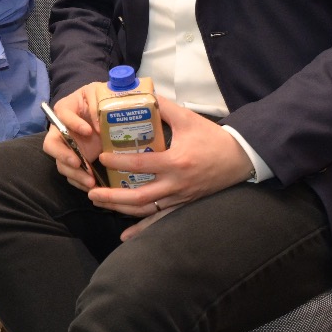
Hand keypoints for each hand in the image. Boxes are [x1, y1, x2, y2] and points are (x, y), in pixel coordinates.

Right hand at [44, 84, 104, 191]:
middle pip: (51, 145)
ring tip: (91, 182)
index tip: (89, 131)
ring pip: (61, 164)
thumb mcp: (100, 94)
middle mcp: (60, 130)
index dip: (72, 123)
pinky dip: (80, 182)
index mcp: (65, 109)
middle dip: (63, 155)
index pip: (61, 115)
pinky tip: (93, 187)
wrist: (107, 113)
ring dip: (74, 173)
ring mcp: (67, 148)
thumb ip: (98, 105)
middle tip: (78, 162)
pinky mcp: (76, 160)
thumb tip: (99, 127)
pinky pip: (72, 174)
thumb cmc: (100, 99)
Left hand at [89, 97, 251, 231]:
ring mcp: (180, 198)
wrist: (240, 158)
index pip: (141, 164)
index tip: (101, 156)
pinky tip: (125, 237)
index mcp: (176, 162)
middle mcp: (177, 184)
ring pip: (147, 210)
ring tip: (100, 203)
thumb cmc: (212, 138)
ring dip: (122, 209)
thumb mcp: (188, 119)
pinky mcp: (184, 205)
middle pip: (140, 196)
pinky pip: (161, 220)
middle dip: (113, 197)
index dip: (119, 161)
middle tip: (91, 191)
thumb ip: (163, 107)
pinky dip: (143, 229)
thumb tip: (140, 94)